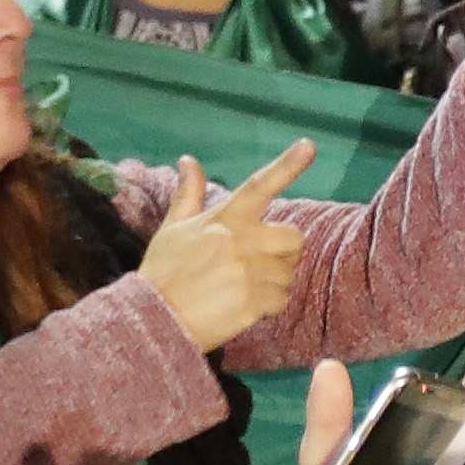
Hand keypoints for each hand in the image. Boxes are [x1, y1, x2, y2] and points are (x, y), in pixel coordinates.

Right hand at [139, 139, 316, 349]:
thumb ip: (189, 195)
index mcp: (225, 219)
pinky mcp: (255, 301)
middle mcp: (242, 241)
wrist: (156, 318)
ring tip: (243, 288)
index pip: (259, 186)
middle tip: (259, 263)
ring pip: (289, 272)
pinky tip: (245, 307)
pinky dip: (270, 306)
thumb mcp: (173, 229)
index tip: (309, 146)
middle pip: (294, 238)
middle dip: (284, 252)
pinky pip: (282, 300)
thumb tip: (188, 161)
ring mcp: (250, 271)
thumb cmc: (164, 271)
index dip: (287, 165)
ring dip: (274, 282)